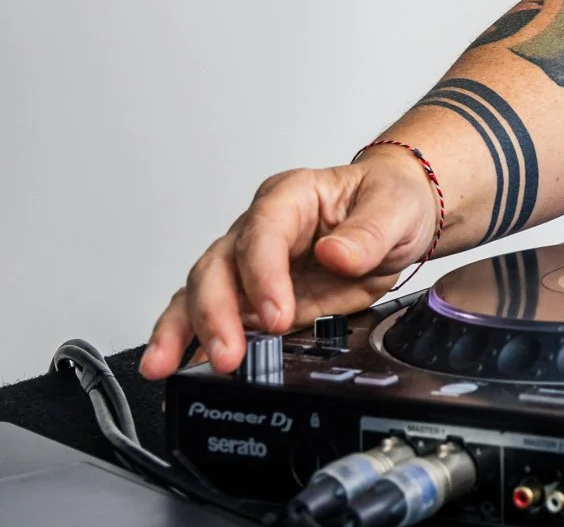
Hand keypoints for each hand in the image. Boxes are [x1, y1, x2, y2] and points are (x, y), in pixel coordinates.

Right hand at [139, 147, 440, 379]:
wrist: (396, 217)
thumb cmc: (390, 200)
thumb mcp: (395, 209)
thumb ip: (368, 233)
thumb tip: (337, 254)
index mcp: (291, 196)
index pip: (263, 233)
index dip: (263, 275)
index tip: (276, 314)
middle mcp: (260, 228)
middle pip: (218, 265)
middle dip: (215, 313)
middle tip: (227, 354)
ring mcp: (249, 264)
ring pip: (199, 292)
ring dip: (183, 330)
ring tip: (167, 365)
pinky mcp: (252, 297)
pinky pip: (211, 316)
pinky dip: (191, 341)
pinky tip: (176, 366)